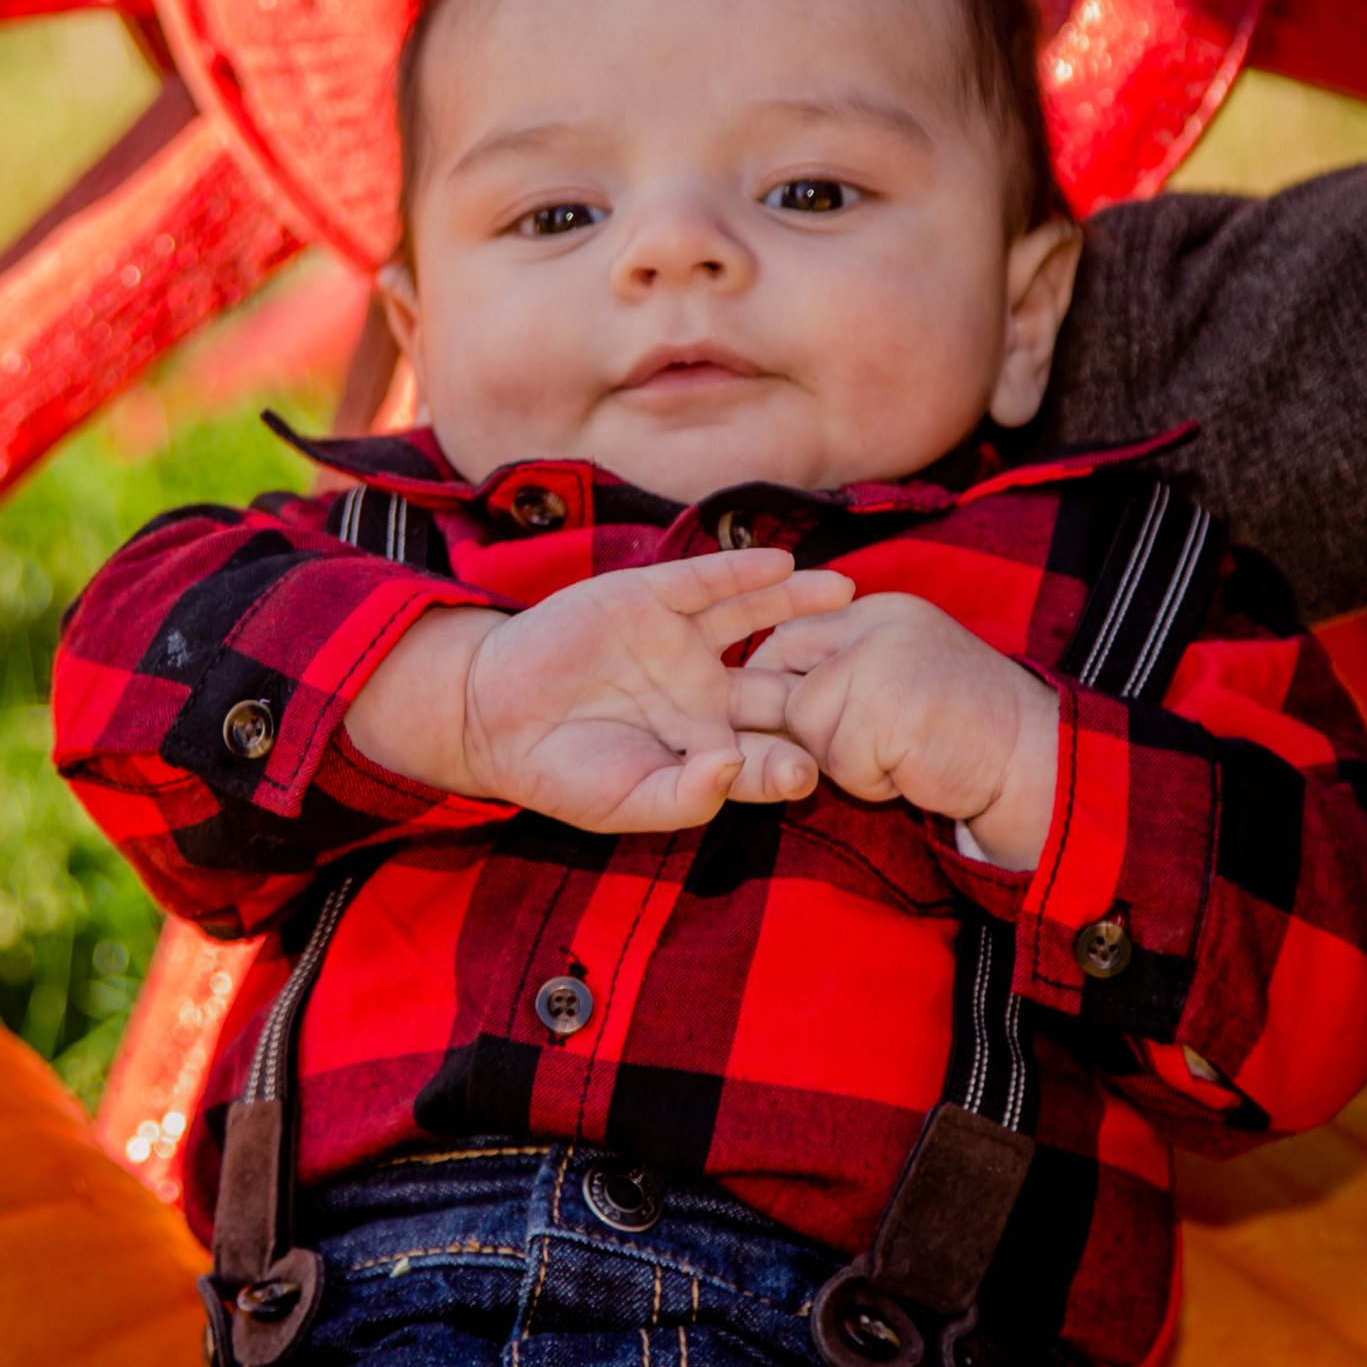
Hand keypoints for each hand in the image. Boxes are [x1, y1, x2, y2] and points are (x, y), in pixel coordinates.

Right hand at [347, 550, 853, 833]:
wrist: (491, 716)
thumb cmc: (562, 772)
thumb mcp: (626, 803)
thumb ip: (687, 798)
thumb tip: (736, 771)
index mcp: (706, 745)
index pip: (768, 751)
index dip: (794, 758)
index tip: (816, 769)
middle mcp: (705, 690)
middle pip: (778, 679)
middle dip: (822, 673)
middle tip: (874, 666)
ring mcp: (680, 641)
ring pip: (754, 617)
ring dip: (799, 602)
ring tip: (847, 590)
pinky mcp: (650, 599)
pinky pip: (705, 583)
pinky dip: (741, 571)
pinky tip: (781, 563)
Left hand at [747, 590, 1059, 869]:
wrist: (1033, 758)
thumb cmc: (964, 728)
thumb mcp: (900, 675)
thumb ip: (844, 671)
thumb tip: (762, 696)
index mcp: (877, 611)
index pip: (788, 637)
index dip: (778, 686)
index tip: (793, 725)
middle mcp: (874, 624)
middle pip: (787, 683)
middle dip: (806, 729)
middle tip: (865, 747)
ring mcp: (881, 661)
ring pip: (806, 724)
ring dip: (845, 760)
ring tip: (901, 754)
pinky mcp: (888, 708)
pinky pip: (839, 761)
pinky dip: (869, 782)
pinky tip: (912, 769)